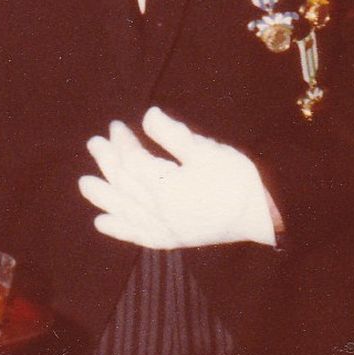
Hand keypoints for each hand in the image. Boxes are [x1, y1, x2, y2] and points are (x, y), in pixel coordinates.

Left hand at [78, 106, 277, 249]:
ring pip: (127, 211)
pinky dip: (120, 230)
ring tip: (85, 184)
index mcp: (167, 188)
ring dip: (104, 196)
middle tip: (94, 143)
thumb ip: (174, 136)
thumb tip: (148, 115)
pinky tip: (102, 224)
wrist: (268, 215)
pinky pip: (140, 237)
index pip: (134, 163)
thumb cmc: (239, 179)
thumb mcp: (207, 151)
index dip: (122, 143)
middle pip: (126, 186)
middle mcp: (160, 213)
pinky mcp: (175, 240)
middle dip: (108, 163)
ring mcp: (166, 229)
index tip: (116, 126)